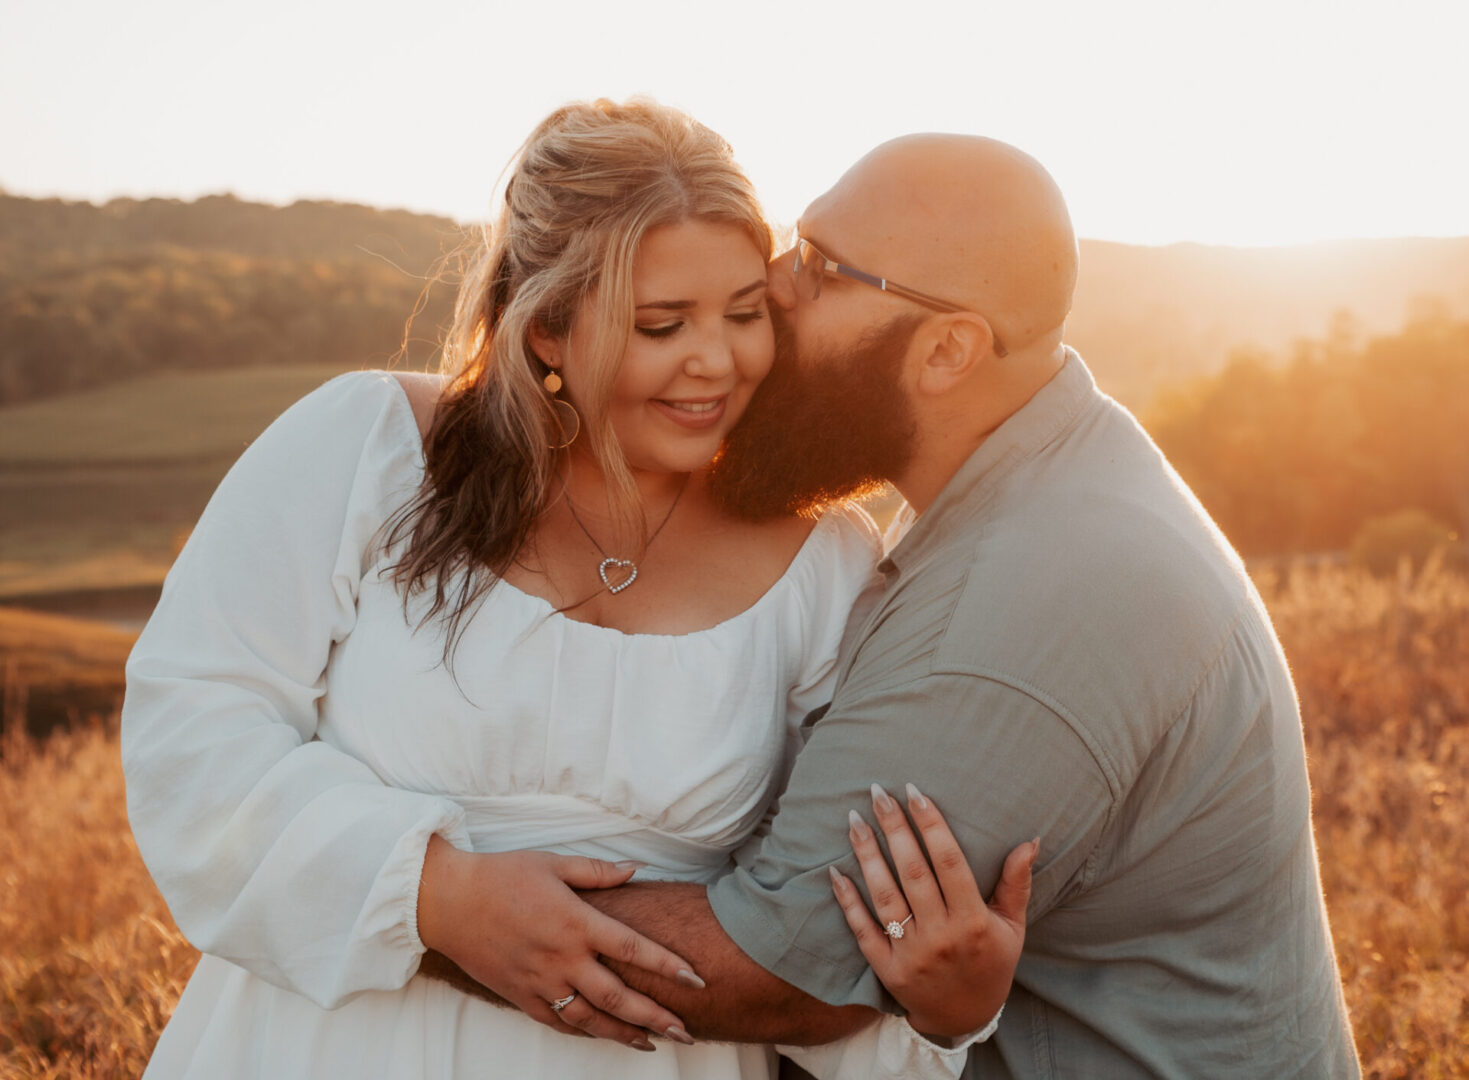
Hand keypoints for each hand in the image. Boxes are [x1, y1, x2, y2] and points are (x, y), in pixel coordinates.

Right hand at [417, 837, 702, 1050]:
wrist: (448, 902)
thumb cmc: (501, 875)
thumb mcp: (553, 864)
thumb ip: (598, 872)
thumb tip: (636, 869)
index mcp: (575, 922)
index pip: (633, 949)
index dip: (668, 966)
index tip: (696, 979)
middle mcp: (561, 958)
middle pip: (618, 997)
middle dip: (656, 1017)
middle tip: (686, 1031)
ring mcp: (540, 982)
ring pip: (590, 1020)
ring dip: (624, 1034)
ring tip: (653, 1043)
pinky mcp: (520, 996)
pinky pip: (558, 1023)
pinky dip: (584, 1033)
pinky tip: (604, 1035)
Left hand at [829, 784, 1036, 1038]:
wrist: (965, 1019)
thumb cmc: (991, 963)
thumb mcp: (1012, 927)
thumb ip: (1016, 883)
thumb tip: (1031, 840)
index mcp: (973, 921)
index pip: (949, 862)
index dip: (931, 824)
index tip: (915, 792)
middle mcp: (942, 936)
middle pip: (912, 872)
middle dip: (893, 827)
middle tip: (877, 791)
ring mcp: (912, 954)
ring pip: (884, 895)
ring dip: (867, 854)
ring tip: (854, 819)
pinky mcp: (887, 970)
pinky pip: (863, 929)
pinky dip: (847, 900)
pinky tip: (835, 870)